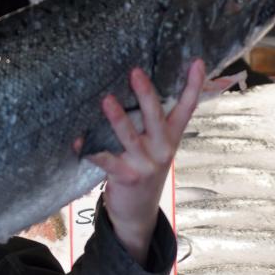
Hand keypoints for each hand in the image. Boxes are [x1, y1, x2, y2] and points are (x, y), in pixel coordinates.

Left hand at [79, 60, 204, 264]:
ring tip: (106, 100)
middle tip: (135, 72)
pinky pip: (105, 160)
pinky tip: (76, 141)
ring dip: (117, 118)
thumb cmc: (144, 169)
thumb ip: (154, 123)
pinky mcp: (126, 177)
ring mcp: (145, 164)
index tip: (197, 62)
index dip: (194, 85)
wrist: (138, 212)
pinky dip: (90, 150)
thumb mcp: (157, 147)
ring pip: (130, 136)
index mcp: (172, 137)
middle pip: (156, 117)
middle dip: (146, 95)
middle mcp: (162, 149)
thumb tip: (143, 87)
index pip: (187, 108)